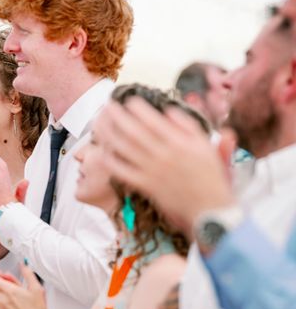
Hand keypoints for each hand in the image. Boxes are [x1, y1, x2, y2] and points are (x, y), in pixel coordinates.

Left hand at [96, 98, 235, 232]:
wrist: (209, 208)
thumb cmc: (209, 175)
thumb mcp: (205, 145)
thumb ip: (187, 126)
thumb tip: (168, 110)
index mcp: (179, 143)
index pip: (154, 122)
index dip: (139, 110)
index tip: (128, 100)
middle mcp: (163, 155)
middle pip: (134, 132)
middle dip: (118, 117)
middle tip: (107, 105)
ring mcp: (152, 171)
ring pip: (125, 149)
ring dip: (109, 134)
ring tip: (99, 123)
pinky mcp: (145, 186)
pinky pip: (123, 172)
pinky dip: (111, 161)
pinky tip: (102, 152)